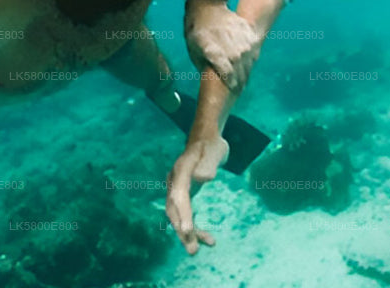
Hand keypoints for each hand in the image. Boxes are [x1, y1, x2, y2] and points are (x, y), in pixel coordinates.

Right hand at [165, 136, 227, 254]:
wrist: (206, 139)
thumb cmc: (211, 145)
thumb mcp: (215, 151)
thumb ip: (209, 164)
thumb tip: (203, 178)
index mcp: (181, 171)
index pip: (179, 196)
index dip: (183, 214)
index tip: (188, 231)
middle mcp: (175, 181)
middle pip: (174, 210)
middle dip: (182, 231)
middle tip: (193, 250)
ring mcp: (177, 189)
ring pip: (178, 215)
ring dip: (187, 233)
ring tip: (199, 249)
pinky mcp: (184, 195)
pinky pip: (185, 214)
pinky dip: (193, 227)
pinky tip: (207, 238)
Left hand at [184, 0, 258, 92]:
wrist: (207, 6)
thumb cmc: (197, 31)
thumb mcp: (194, 50)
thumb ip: (205, 66)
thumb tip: (214, 82)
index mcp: (213, 51)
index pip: (227, 73)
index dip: (230, 83)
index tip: (232, 91)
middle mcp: (230, 46)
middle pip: (239, 69)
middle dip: (239, 81)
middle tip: (238, 91)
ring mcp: (241, 39)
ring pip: (247, 61)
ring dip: (246, 72)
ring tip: (243, 82)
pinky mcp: (248, 33)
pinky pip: (252, 51)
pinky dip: (250, 60)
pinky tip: (247, 67)